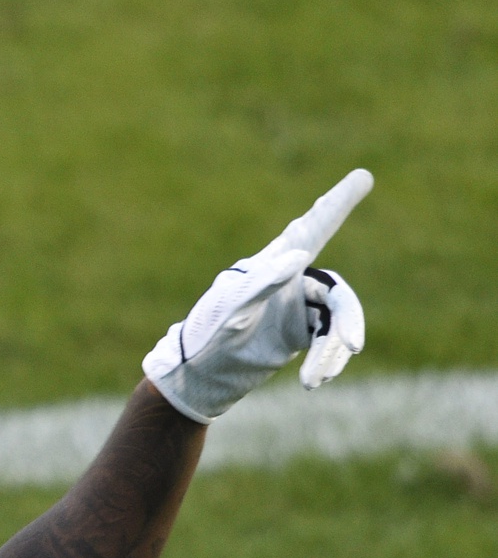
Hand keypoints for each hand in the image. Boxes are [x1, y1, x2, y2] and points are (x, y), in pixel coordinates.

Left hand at [145, 169, 371, 422]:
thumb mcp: (230, 311)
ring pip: (336, 320)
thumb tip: (299, 255)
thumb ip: (262, 283)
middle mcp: (289, 281)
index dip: (338, 204)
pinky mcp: (298, 333)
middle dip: (348, 318)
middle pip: (336, 292)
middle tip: (353, 345)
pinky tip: (314, 381)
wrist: (195, 377)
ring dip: (334, 348)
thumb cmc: (206, 338)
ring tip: (318, 378)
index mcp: (270, 265)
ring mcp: (297, 308)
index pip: (312, 229)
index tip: (363, 176)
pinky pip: (327, 340)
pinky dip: (326, 359)